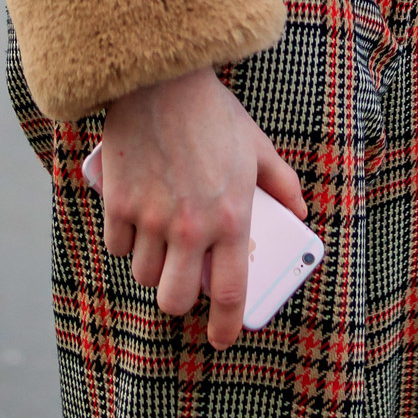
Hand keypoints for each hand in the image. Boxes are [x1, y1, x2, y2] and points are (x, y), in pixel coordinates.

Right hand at [98, 67, 304, 348]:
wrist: (162, 78)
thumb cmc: (212, 111)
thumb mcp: (256, 145)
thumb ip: (281, 183)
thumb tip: (299, 213)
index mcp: (231, 217)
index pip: (228, 294)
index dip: (225, 326)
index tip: (222, 339)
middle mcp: (190, 227)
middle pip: (175, 300)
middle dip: (178, 301)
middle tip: (183, 282)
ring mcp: (151, 217)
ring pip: (144, 275)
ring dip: (153, 267)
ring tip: (161, 241)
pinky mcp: (119, 203)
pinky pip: (117, 246)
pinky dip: (125, 242)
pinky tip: (135, 220)